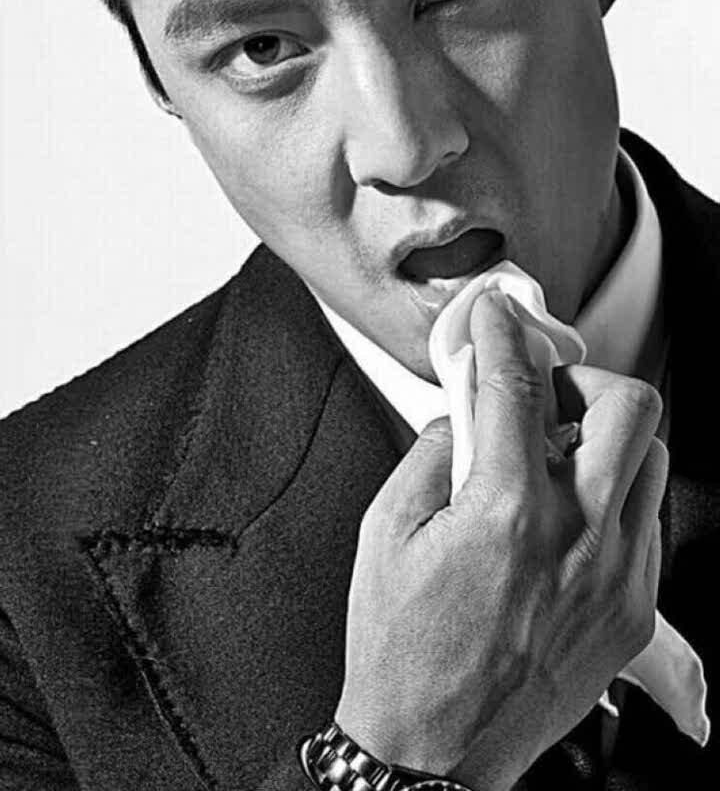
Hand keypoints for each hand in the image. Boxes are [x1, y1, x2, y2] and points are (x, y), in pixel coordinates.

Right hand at [335, 290, 666, 789]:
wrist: (433, 756)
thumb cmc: (401, 649)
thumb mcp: (387, 530)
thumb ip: (433, 448)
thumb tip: (465, 407)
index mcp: (506, 511)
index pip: (515, 384)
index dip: (501, 331)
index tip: (496, 313)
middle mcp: (578, 538)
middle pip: (628, 406)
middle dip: (583, 378)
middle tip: (544, 394)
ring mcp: (618, 577)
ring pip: (651, 459)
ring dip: (604, 439)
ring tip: (556, 458)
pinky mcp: (635, 612)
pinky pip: (646, 521)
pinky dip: (611, 497)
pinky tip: (567, 517)